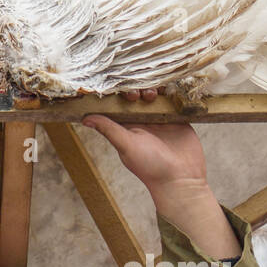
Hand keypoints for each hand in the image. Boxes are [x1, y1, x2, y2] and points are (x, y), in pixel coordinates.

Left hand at [81, 88, 206, 195]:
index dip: (117, 94)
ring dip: (153, 89)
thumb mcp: (126, 145)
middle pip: (137, 96)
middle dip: (136, 89)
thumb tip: (85, 119)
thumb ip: (108, 129)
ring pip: (154, 95)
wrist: (181, 179)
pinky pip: (172, 100)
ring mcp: (160, 118)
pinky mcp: (177, 118)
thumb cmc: (150, 167)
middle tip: (137, 93)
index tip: (118, 87)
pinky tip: (170, 87)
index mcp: (127, 126)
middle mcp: (142, 121)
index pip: (118, 104)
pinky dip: (171, 92)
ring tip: (153, 93)